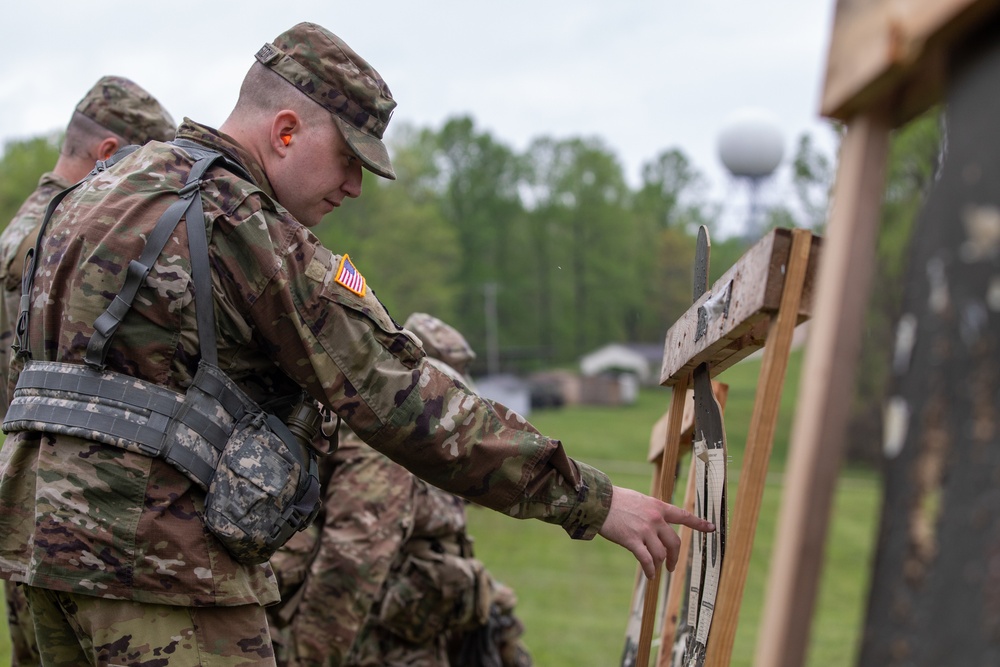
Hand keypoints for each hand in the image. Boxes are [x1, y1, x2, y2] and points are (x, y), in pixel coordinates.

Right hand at [597, 485, 714, 578]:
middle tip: (672, 565)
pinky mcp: (632, 541)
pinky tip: (650, 575)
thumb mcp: (639, 500)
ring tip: (656, 570)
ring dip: (661, 565)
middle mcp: (655, 519)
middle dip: (675, 557)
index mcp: (658, 507)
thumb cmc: (616, 500)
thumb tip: (656, 524)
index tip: (711, 528)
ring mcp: (645, 530)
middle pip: (674, 542)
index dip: (699, 523)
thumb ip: (650, 511)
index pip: (683, 516)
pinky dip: (650, 570)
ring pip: (661, 554)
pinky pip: (647, 560)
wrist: (599, 501)